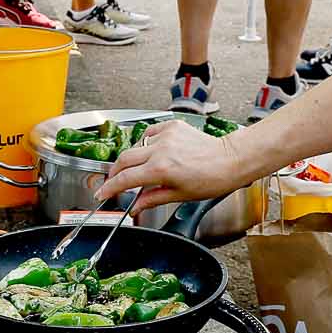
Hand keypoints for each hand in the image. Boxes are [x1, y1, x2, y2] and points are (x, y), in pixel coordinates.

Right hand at [97, 121, 252, 212]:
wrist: (230, 160)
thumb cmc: (211, 180)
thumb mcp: (179, 195)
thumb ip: (152, 199)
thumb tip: (135, 207)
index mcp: (160, 170)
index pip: (125, 179)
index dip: (109, 188)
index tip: (102, 194)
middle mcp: (160, 150)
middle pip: (124, 159)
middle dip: (114, 172)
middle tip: (113, 182)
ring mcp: (166, 135)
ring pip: (137, 146)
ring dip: (134, 158)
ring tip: (141, 168)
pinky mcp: (172, 126)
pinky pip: (151, 133)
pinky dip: (148, 143)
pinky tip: (155, 151)